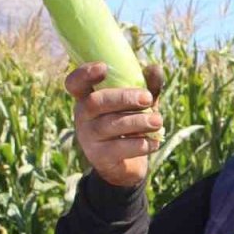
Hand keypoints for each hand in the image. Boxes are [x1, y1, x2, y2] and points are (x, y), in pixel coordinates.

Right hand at [64, 62, 165, 187]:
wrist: (125, 166)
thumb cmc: (130, 126)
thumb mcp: (139, 105)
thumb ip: (147, 87)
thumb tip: (155, 68)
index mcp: (88, 98)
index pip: (75, 83)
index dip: (84, 73)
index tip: (103, 67)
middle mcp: (83, 116)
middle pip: (95, 102)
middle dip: (123, 98)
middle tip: (148, 98)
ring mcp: (88, 137)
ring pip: (110, 125)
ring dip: (137, 122)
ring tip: (158, 121)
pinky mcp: (99, 157)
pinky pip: (119, 148)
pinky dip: (140, 144)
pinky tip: (154, 142)